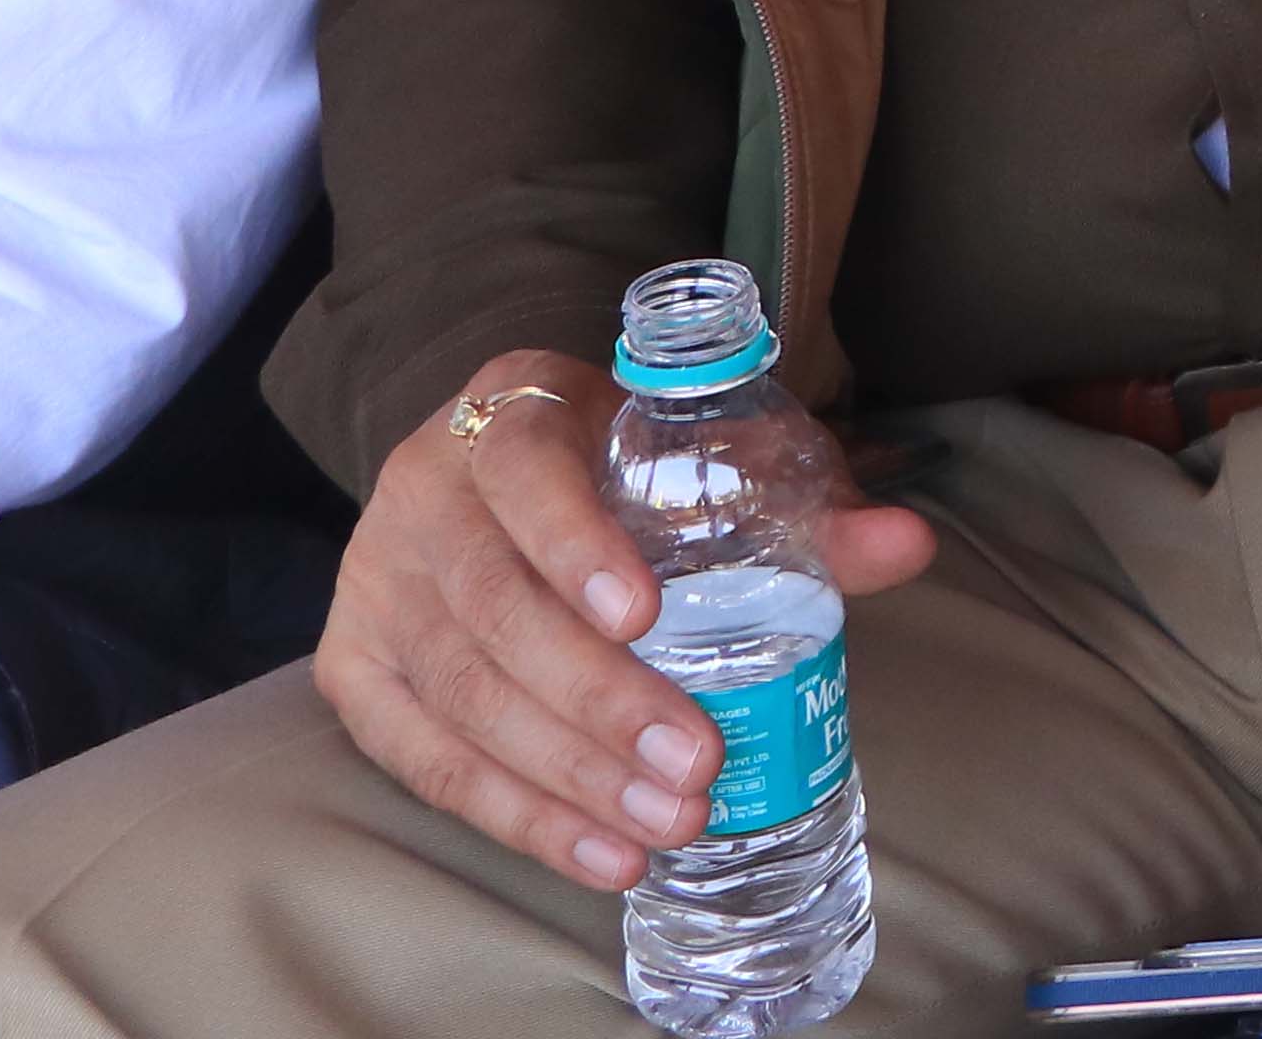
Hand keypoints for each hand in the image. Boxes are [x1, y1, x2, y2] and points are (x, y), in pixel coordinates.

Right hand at [313, 349, 936, 889]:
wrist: (504, 469)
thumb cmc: (629, 459)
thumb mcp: (711, 452)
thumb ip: (805, 501)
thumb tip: (908, 546)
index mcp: (508, 412)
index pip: (525, 471)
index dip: (577, 545)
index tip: (648, 615)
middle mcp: (421, 493)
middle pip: (496, 608)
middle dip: (599, 701)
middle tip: (696, 761)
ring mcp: (375, 584)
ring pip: (462, 695)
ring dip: (567, 775)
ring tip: (664, 819)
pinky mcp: (353, 667)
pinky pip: (425, 758)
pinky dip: (517, 814)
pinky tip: (597, 850)